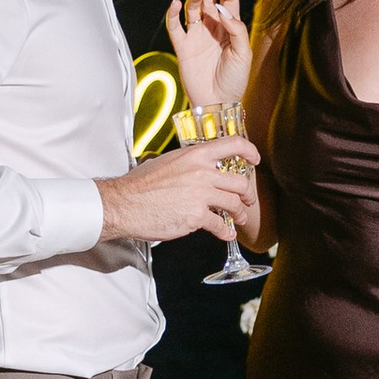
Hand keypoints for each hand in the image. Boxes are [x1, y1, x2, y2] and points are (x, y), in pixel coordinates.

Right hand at [98, 137, 257, 245]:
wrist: (124, 204)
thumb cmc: (140, 185)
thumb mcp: (167, 162)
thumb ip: (187, 164)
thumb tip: (195, 168)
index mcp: (195, 155)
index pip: (233, 144)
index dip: (249, 151)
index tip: (254, 159)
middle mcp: (202, 173)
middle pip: (240, 182)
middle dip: (248, 193)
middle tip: (247, 200)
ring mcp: (201, 195)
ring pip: (234, 204)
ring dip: (240, 214)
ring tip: (238, 219)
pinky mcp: (196, 217)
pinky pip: (221, 224)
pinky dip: (226, 231)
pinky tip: (226, 234)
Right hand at [163, 0, 250, 114]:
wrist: (218, 103)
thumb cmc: (235, 80)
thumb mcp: (243, 53)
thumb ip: (236, 29)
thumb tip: (221, 8)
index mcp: (230, 28)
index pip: (228, 3)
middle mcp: (212, 29)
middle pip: (209, 1)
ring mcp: (197, 37)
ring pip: (192, 9)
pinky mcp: (183, 47)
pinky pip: (175, 27)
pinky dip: (173, 13)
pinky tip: (176, 3)